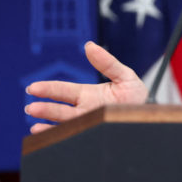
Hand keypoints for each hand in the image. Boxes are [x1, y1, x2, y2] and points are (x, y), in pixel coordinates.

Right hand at [25, 41, 147, 132]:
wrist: (151, 117)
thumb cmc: (136, 96)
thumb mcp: (125, 76)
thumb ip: (107, 63)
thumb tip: (89, 45)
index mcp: (88, 95)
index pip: (64, 91)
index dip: (48, 89)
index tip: (33, 88)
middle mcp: (84, 110)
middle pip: (60, 109)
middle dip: (44, 108)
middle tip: (30, 107)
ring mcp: (88, 123)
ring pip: (65, 123)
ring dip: (49, 122)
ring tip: (35, 120)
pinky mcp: (94, 133)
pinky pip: (74, 136)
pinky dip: (59, 135)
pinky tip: (46, 133)